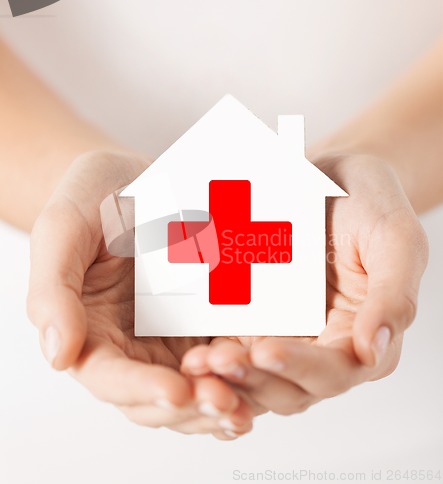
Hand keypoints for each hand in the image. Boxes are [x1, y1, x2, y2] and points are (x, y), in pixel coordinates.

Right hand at [27, 150, 252, 438]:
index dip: (141, 389)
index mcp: (92, 333)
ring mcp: (172, 337)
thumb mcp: (64, 230)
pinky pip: (225, 357)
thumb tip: (58, 356)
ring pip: (196, 388)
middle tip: (227, 401)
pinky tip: (268, 368)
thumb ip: (54, 291)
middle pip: (159, 399)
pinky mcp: (205, 323)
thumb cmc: (93, 199)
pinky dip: (245, 372)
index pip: (111, 378)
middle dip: (193, 405)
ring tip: (251, 399)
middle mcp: (133, 347)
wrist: (134, 179)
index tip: (176, 391)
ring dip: (223, 400)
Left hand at [181, 153, 428, 415]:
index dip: (300, 368)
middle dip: (253, 378)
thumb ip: (393, 295)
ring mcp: (287, 333)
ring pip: (257, 374)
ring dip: (227, 375)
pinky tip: (192, 346)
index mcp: (362, 336)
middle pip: (288, 385)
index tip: (265, 349)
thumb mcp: (395, 239)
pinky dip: (216, 353)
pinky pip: (235, 344)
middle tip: (217, 360)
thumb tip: (371, 350)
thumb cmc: (370, 202)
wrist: (330, 176)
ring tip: (197, 361)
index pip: (334, 371)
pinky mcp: (258, 318)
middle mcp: (323, 345)